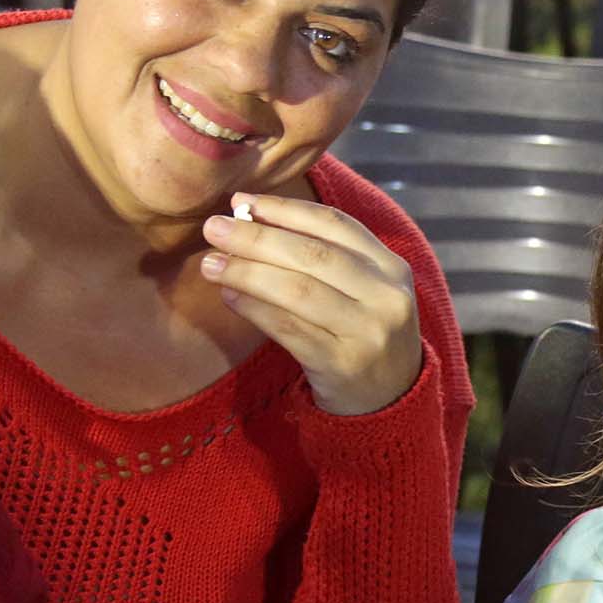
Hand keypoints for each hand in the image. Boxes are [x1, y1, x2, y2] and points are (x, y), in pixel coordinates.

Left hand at [202, 191, 425, 415]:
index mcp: (392, 268)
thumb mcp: (364, 290)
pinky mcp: (342, 365)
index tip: (242, 201)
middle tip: (213, 228)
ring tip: (211, 264)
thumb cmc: (362, 333)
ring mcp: (367, 333)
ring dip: (248, 273)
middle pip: (313, 255)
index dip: (285, 209)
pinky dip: (254, 309)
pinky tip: (229, 297)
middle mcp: (386, 297)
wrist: (390, 401)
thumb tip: (248, 216)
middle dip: (257, 237)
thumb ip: (322, 256)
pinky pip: (289, 329)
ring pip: (298, 291)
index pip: (334, 225)